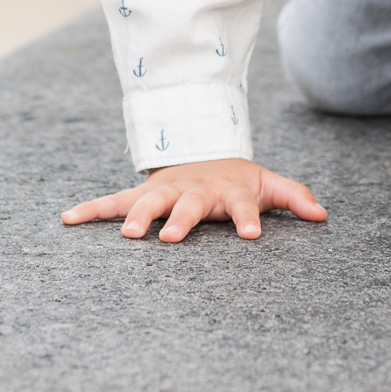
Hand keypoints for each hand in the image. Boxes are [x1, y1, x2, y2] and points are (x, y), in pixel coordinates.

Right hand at [61, 157, 326, 243]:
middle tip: (169, 238)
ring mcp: (166, 190)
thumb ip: (294, 197)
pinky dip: (91, 209)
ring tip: (127, 236)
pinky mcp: (141, 195)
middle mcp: (195, 189)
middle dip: (180, 219)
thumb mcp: (269, 184)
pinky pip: (113, 202)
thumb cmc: (239, 179)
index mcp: (229, 190)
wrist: (204, 153)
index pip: (244, 205)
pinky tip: (67, 219)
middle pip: (188, 204)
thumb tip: (323, 214)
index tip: (252, 237)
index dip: (250, 219)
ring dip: (137, 216)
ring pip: (149, 201)